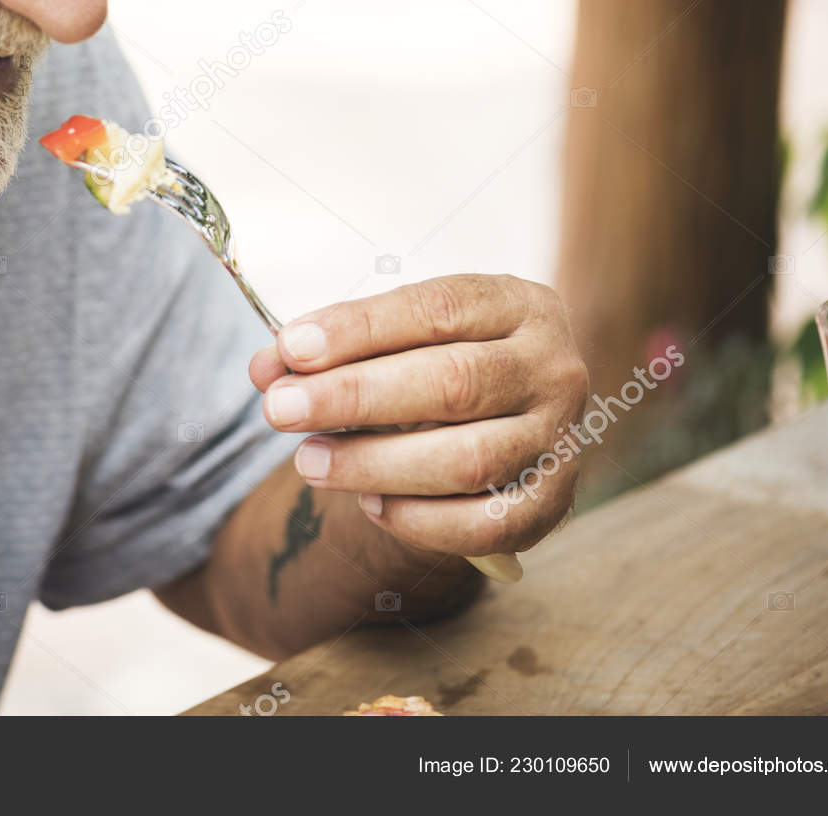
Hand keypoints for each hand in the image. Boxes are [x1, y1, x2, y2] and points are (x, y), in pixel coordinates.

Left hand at [248, 274, 589, 558]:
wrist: (513, 411)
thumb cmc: (441, 359)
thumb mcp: (397, 335)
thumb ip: (333, 348)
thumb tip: (267, 369)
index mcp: (515, 304)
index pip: (436, 309)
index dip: (359, 329)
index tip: (291, 348)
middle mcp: (551, 366)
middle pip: (452, 383)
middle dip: (354, 397)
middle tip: (280, 409)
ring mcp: (560, 437)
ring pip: (469, 459)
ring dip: (375, 464)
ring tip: (309, 461)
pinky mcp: (555, 500)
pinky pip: (490, 523)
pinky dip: (424, 521)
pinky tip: (371, 506)